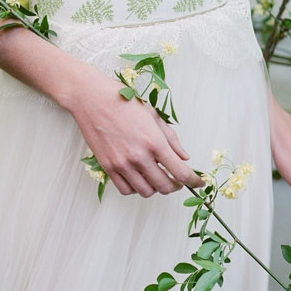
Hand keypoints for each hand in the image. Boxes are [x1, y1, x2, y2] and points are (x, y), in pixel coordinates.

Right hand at [69, 69, 200, 196]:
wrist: (92, 98)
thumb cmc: (123, 102)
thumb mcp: (153, 115)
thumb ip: (171, 139)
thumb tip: (184, 157)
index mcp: (155, 142)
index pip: (181, 173)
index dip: (194, 181)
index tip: (198, 182)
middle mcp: (139, 157)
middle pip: (165, 187)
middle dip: (175, 185)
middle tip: (176, 179)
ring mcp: (122, 164)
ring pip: (146, 191)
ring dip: (155, 187)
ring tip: (156, 177)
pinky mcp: (107, 167)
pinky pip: (126, 190)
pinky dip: (136, 188)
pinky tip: (138, 177)